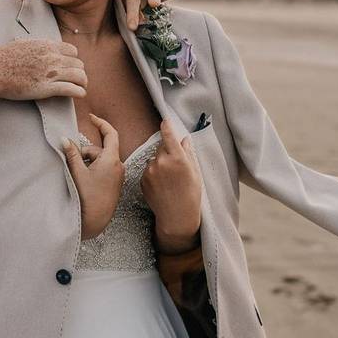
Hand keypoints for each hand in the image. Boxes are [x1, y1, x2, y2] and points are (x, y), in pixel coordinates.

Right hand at [0, 39, 86, 99]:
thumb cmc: (3, 57)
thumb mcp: (24, 43)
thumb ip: (38, 45)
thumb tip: (42, 46)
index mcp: (47, 46)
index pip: (73, 51)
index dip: (74, 60)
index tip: (71, 66)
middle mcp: (52, 57)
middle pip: (78, 64)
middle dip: (79, 72)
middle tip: (77, 79)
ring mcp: (50, 73)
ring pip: (79, 76)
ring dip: (82, 82)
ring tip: (81, 87)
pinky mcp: (46, 88)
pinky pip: (72, 89)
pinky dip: (79, 92)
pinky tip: (80, 94)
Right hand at [63, 114, 124, 238]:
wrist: (95, 221)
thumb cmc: (87, 198)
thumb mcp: (77, 172)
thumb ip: (72, 154)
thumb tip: (65, 139)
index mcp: (111, 160)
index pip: (110, 133)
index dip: (101, 122)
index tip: (91, 117)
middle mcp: (118, 166)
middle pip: (100, 149)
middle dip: (85, 152)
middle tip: (71, 163)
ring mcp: (117, 175)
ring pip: (100, 160)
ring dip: (87, 163)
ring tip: (77, 175)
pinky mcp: (114, 184)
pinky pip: (103, 169)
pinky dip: (92, 169)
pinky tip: (83, 181)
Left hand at [141, 119, 201, 253]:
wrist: (177, 217)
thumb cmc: (191, 195)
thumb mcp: (195, 173)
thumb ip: (188, 153)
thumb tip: (185, 139)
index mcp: (178, 159)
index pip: (169, 136)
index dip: (166, 126)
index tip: (165, 120)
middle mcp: (162, 162)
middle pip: (162, 148)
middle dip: (167, 152)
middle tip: (176, 167)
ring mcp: (150, 171)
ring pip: (154, 159)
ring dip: (160, 164)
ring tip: (169, 180)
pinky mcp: (142, 179)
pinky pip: (148, 170)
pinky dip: (153, 174)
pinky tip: (162, 186)